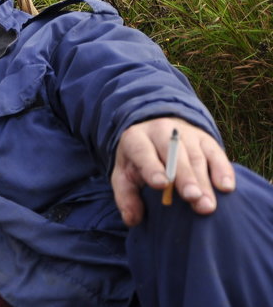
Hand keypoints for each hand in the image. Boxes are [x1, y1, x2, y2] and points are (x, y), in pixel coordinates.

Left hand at [110, 117, 235, 226]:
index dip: (152, 167)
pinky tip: (226, 188)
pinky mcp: (205, 139)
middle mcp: (161, 132)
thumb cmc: (138, 162)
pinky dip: (223, 170)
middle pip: (174, 153)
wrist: (156, 134)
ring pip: (196, 157)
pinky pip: (216, 153)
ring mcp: (186, 134)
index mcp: (136, 138)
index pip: (142, 151)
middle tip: (192, 198)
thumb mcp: (124, 176)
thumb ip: (126, 196)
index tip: (161, 184)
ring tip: (208, 205)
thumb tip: (132, 220)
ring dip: (204, 181)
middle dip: (184, 176)